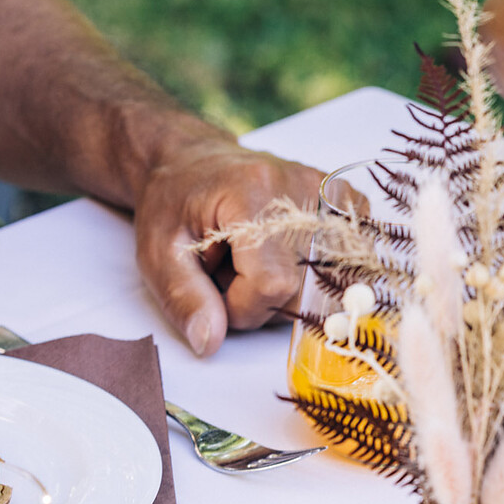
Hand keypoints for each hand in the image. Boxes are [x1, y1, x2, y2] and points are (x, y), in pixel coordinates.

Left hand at [131, 134, 331, 356]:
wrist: (193, 162)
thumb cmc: (173, 203)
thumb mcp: (159, 252)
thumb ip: (184, 299)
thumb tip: (211, 341)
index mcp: (253, 192)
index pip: (272, 284)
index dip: (241, 306)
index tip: (216, 290)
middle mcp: (302, 187)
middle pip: (302, 287)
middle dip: (262, 299)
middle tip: (230, 270)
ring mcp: (328, 191)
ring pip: (323, 281)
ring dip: (284, 286)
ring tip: (251, 258)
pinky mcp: (344, 199)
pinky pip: (342, 260)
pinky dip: (310, 270)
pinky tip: (282, 251)